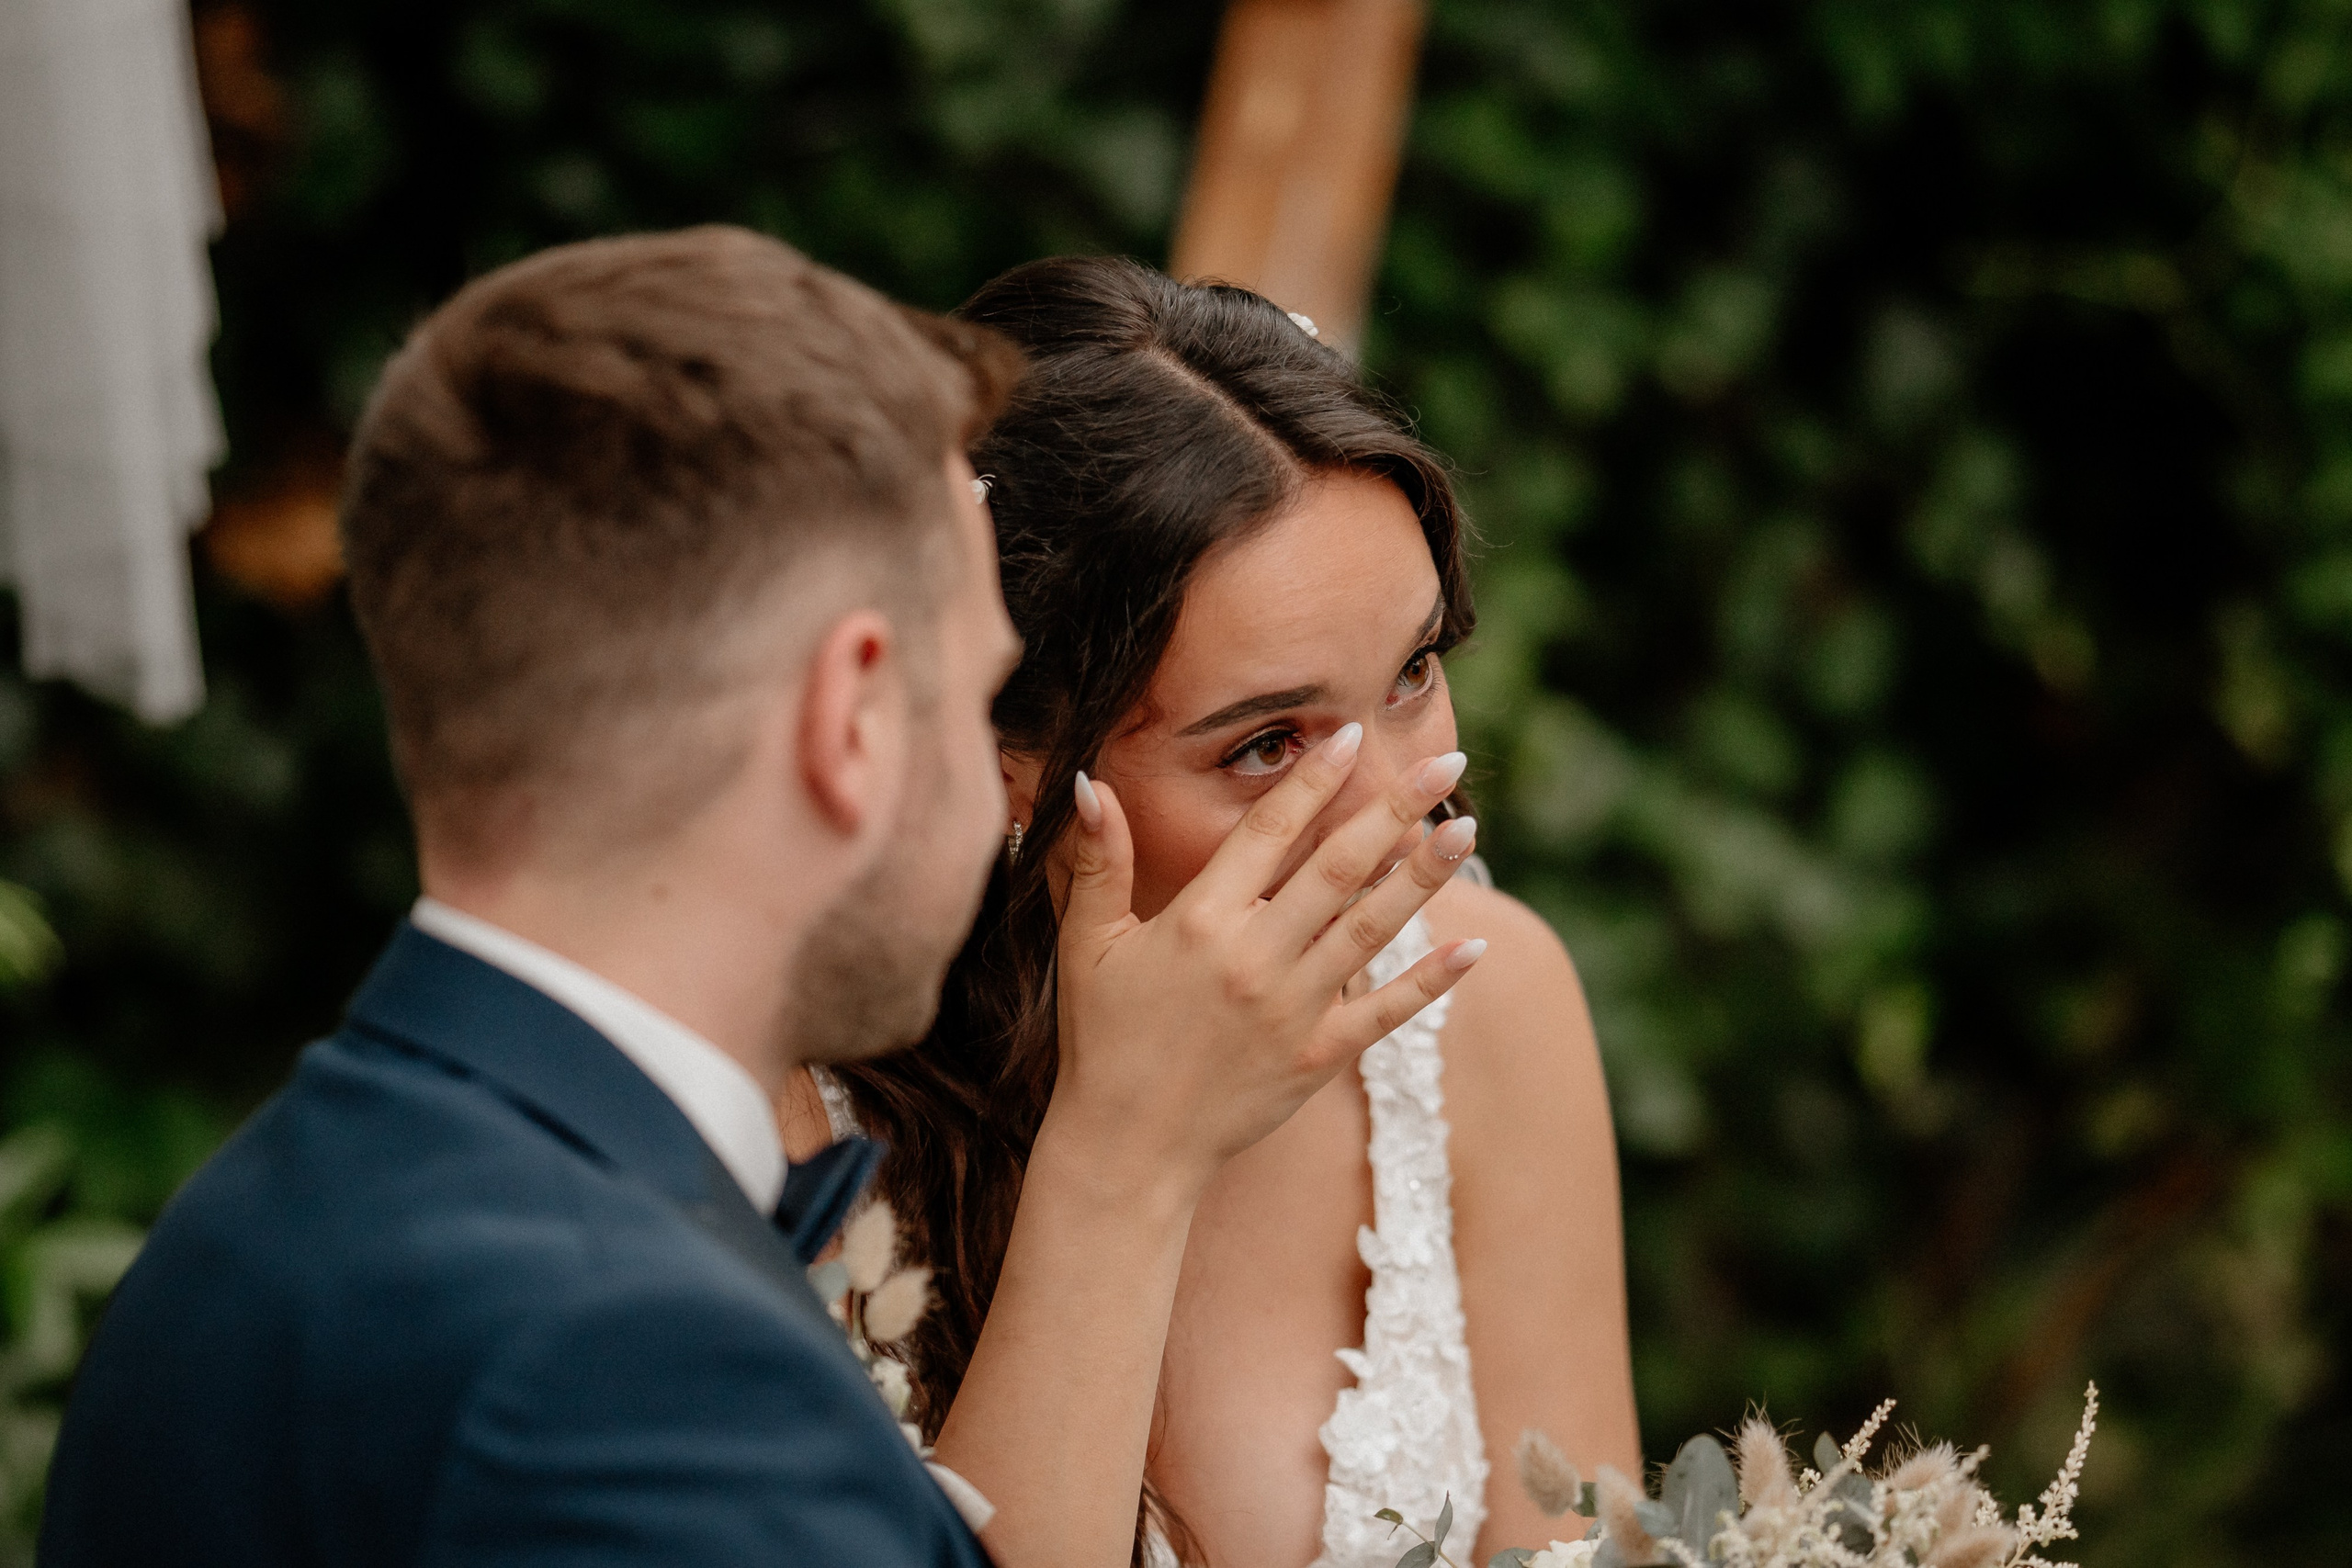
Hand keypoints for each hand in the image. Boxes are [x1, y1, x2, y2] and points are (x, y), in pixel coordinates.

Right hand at [1044, 723, 1484, 1198]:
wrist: (1126, 1147)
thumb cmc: (1103, 1039)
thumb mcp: (1087, 943)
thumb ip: (1098, 861)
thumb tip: (1089, 783)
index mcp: (1199, 920)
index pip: (1268, 831)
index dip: (1312, 780)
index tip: (1351, 735)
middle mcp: (1254, 957)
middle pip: (1337, 868)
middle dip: (1394, 810)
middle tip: (1443, 763)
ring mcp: (1292, 1008)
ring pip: (1371, 927)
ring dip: (1422, 876)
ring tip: (1464, 827)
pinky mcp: (1317, 1057)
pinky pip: (1386, 1010)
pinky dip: (1431, 979)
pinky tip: (1474, 946)